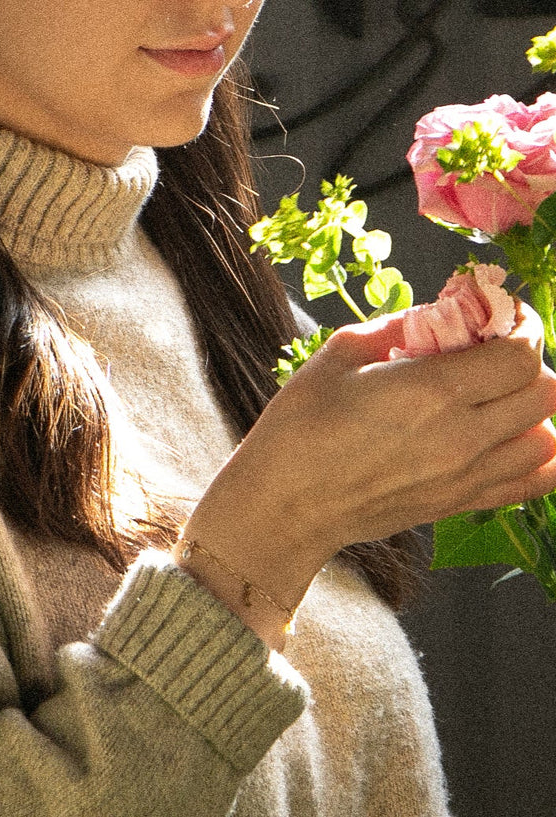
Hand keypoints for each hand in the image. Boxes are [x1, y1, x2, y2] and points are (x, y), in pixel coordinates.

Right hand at [182, 301, 555, 644]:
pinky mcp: (460, 504)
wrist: (287, 503)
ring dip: (534, 408)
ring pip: (548, 440)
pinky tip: (506, 434)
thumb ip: (398, 326)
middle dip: (531, 359)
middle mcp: (463, 436)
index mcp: (433, 391)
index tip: (505, 313)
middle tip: (498, 347)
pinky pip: (532, 483)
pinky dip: (536, 455)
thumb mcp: (340, 353)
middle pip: (545, 393)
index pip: (520, 355)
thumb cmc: (302, 424)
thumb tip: (438, 314)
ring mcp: (467, 476)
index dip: (523, 325)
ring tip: (499, 393)